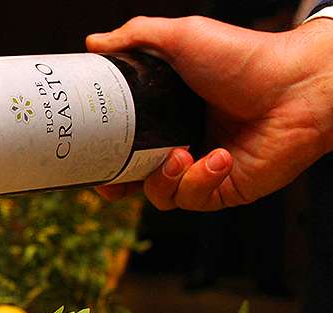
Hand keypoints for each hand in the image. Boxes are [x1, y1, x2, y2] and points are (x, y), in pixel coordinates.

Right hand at [87, 16, 332, 210]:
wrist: (300, 83)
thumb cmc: (246, 57)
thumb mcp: (182, 37)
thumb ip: (136, 36)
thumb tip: (93, 42)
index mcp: (167, 114)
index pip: (125, 143)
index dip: (105, 157)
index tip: (88, 160)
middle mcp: (182, 143)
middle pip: (135, 178)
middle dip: (119, 185)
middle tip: (112, 184)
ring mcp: (203, 169)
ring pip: (161, 195)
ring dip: (163, 180)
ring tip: (180, 155)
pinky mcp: (226, 189)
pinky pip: (195, 200)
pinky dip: (200, 182)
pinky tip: (217, 157)